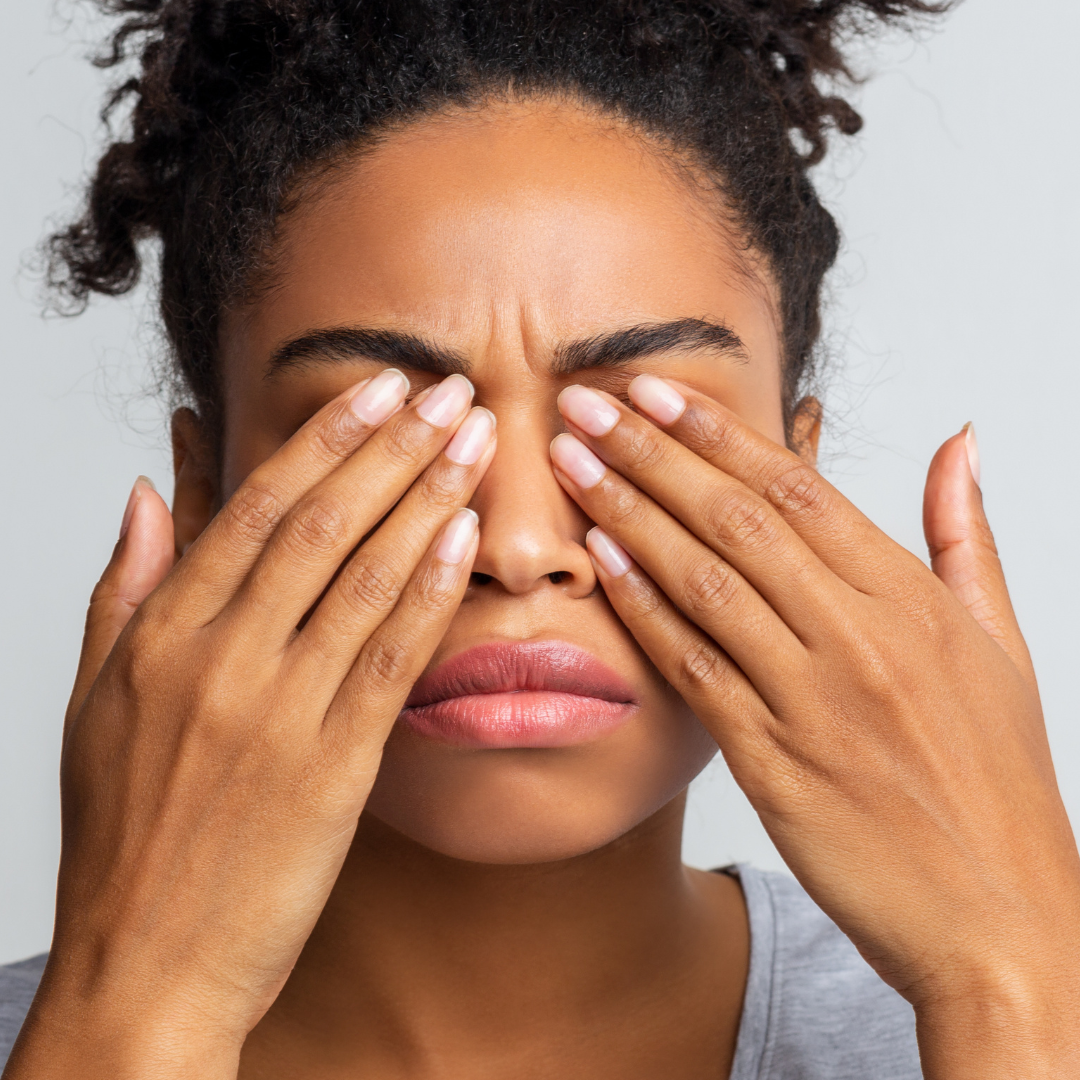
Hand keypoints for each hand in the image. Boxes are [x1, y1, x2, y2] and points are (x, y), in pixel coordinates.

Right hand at [5, 371, 495, 1079]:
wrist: (146, 966)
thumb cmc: (124, 838)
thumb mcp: (93, 701)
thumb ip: (125, 588)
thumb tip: (149, 491)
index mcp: (161, 636)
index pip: (255, 507)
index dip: (325, 438)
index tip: (378, 387)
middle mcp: (220, 661)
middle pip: (322, 525)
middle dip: (393, 447)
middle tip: (450, 390)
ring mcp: (278, 713)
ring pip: (365, 578)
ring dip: (428, 499)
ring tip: (474, 440)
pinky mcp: (332, 769)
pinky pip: (390, 660)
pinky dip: (431, 591)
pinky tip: (468, 538)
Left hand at [551, 376, 1079, 1078]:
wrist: (998, 920)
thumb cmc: (996, 781)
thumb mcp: (999, 644)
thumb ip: (964, 536)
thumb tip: (957, 442)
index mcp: (911, 600)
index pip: (798, 488)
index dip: (717, 432)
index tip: (654, 390)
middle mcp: (860, 638)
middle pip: (737, 519)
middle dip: (652, 453)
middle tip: (586, 404)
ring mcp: (813, 700)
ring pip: (705, 582)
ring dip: (629, 514)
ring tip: (572, 465)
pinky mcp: (773, 763)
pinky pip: (693, 668)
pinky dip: (643, 609)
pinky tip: (598, 562)